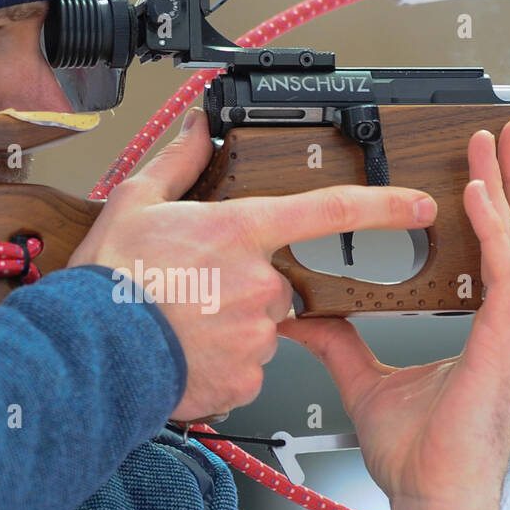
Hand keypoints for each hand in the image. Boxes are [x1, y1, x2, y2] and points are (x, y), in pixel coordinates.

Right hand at [69, 108, 440, 421]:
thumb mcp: (136, 203)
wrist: (91, 352)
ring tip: (183, 324)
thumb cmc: (111, 281)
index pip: (329, 211)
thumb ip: (177, 162)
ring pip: (261, 329)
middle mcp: (259, 284)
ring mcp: (256, 335)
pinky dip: (223, 364)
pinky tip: (187, 353)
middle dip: (245, 287)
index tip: (418, 207)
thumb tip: (196, 130)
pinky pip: (247, 369)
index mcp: (242, 233)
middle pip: (277, 283)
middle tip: (195, 290)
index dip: (384, 206)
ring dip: (232, 327)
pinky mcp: (246, 379)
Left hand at [278, 119, 509, 509]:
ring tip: (494, 146)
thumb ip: (341, 344)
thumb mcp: (367, 381)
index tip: (479, 170)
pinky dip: (495, 232)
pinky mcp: (505, 347)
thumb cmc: (419, 456)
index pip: (503, 254)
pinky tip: (478, 196)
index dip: (497, 208)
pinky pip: (509, 277)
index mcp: (490, 332)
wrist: (432, 500)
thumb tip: (304, 317)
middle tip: (501, 135)